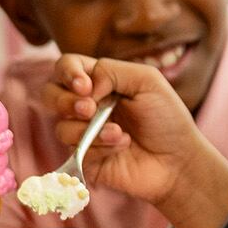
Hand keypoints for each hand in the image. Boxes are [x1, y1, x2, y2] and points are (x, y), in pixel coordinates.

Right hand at [44, 54, 227, 227]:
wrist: (177, 160)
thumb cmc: (166, 118)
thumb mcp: (146, 80)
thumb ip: (111, 71)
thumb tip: (85, 88)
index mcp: (99, 81)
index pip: (66, 67)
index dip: (68, 73)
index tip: (85, 86)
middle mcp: (86, 105)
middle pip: (50, 94)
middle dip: (65, 101)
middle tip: (89, 109)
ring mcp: (83, 133)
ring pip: (62, 127)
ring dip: (92, 130)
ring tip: (120, 134)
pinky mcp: (85, 159)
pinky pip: (75, 151)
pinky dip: (100, 147)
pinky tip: (122, 146)